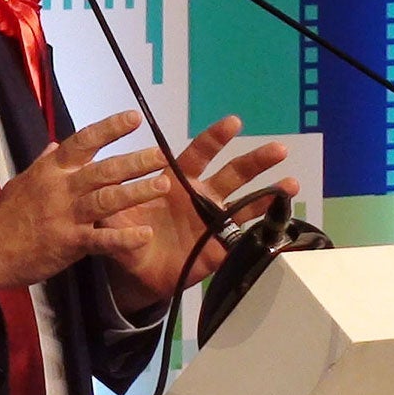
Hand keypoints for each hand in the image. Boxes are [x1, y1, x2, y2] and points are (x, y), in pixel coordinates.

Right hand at [0, 111, 170, 293]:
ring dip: (137, 192)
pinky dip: (124, 237)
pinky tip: (146, 234)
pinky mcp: (69, 243)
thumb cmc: (5, 215)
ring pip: (107, 200)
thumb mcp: (22, 182)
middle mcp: (61, 188)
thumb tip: (55, 144)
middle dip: (136, 161)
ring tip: (164, 186)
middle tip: (163, 155)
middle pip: (104, 170)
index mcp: (52, 170)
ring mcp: (66, 215)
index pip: (83, 141)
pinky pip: (102, 240)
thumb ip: (44, 163)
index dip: (111, 128)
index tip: (136, 117)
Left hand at [101, 115, 296, 312]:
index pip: (198, 154)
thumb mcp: (112, 220)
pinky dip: (264, 226)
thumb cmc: (127, 235)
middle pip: (233, 173)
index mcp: (177, 181)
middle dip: (255, 160)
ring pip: (246, 201)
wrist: (137, 271)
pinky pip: (245, 234)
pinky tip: (284, 218)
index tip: (234, 123)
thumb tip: (101, 192)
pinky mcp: (221, 245)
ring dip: (270, 191)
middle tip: (279, 148)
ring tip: (292, 182)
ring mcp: (215, 220)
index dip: (215, 139)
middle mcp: (202, 195)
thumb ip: (110, 207)